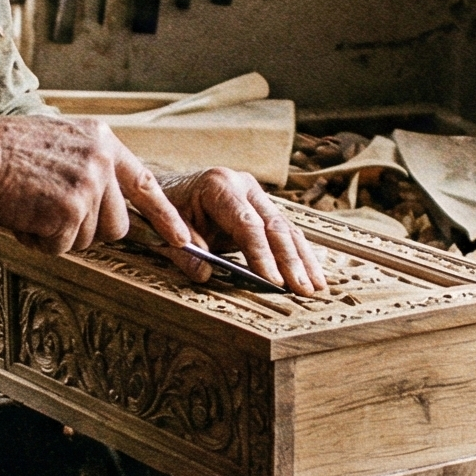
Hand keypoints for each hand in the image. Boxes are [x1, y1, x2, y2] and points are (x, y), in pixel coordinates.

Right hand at [0, 117, 197, 256]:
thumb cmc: (6, 154)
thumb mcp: (62, 142)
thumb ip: (93, 166)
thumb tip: (115, 209)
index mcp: (102, 141)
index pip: (145, 185)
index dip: (165, 217)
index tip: (183, 239)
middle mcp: (101, 160)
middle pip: (117, 224)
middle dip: (88, 230)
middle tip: (50, 210)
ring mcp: (87, 185)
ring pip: (90, 239)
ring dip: (60, 234)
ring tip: (32, 206)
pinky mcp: (68, 210)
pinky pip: (62, 247)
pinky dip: (40, 241)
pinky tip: (23, 215)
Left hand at [161, 168, 327, 293]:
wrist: (159, 191)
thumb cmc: (161, 211)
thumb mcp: (162, 231)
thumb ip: (182, 252)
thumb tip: (204, 274)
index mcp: (218, 185)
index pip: (247, 223)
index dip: (262, 253)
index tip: (273, 281)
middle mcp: (242, 185)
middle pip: (274, 225)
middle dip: (290, 261)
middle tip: (303, 290)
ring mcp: (255, 195)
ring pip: (286, 229)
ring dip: (302, 261)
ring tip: (317, 288)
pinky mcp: (261, 209)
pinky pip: (284, 232)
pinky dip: (298, 256)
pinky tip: (311, 276)